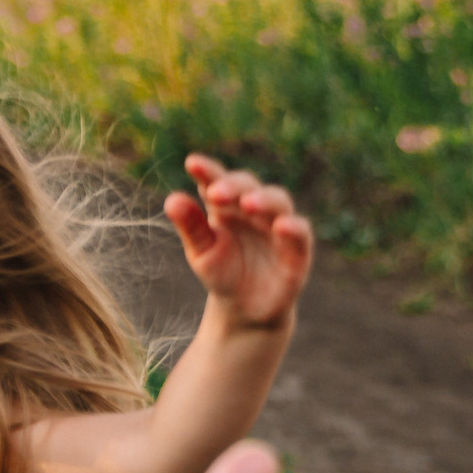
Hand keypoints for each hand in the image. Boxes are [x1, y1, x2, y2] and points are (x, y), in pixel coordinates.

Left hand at [166, 156, 313, 332]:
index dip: (208, 171)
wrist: (245, 309)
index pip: (217, 181)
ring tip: (247, 204)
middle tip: (215, 192)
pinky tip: (281, 226)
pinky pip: (300, 232)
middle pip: (248, 186)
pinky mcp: (298, 249)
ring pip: (278, 201)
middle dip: (234, 186)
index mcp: (226, 205)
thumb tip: (171, 200)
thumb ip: (190, 227)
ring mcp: (277, 226)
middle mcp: (254, 209)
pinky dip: (293, 227)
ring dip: (264, 200)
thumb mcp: (201, 253)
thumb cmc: (222, 273)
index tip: (192, 164)